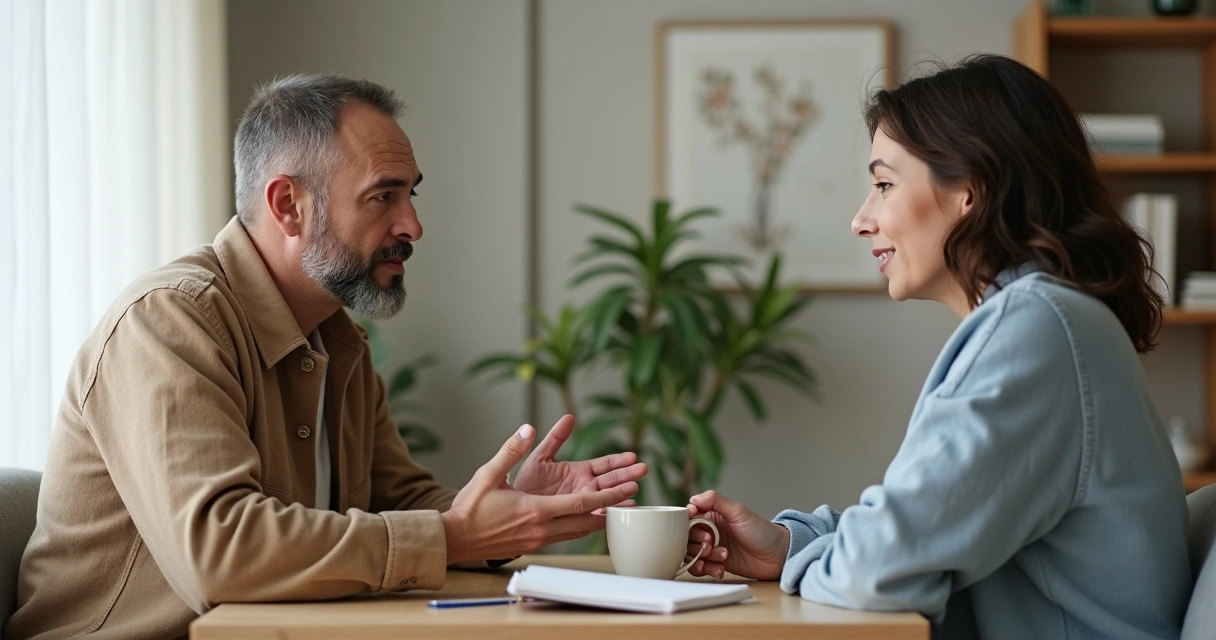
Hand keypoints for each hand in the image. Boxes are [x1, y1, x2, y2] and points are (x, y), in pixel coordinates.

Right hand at [442, 424, 638, 564]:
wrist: (455, 538)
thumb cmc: (471, 507)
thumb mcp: (490, 473)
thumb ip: (512, 449)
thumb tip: (528, 427)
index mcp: (536, 510)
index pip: (581, 503)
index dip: (607, 496)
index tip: (627, 489)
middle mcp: (542, 528)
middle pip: (587, 520)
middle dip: (612, 508)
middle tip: (634, 498)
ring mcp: (539, 540)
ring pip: (578, 532)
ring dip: (599, 520)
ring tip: (619, 510)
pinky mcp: (533, 545)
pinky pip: (565, 536)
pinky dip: (582, 528)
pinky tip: (588, 521)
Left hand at [513, 415, 646, 506]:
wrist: (512, 508)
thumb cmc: (525, 483)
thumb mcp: (540, 456)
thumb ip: (555, 439)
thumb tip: (569, 417)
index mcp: (578, 471)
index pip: (604, 464)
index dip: (618, 461)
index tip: (632, 456)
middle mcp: (584, 487)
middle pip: (611, 480)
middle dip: (627, 475)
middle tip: (642, 470)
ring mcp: (581, 502)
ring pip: (606, 497)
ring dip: (621, 494)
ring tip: (635, 489)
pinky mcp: (576, 518)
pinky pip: (595, 516)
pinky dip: (609, 513)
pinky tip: (622, 511)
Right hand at [685, 490, 789, 580]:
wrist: (778, 555)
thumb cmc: (761, 530)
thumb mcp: (738, 511)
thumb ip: (715, 500)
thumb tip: (692, 499)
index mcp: (712, 515)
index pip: (689, 518)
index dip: (689, 525)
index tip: (702, 530)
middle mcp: (709, 531)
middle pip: (687, 538)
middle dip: (697, 543)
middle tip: (712, 545)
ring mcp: (712, 548)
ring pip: (692, 554)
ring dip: (703, 558)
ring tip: (722, 557)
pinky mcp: (717, 564)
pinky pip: (701, 568)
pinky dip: (707, 569)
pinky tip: (720, 569)